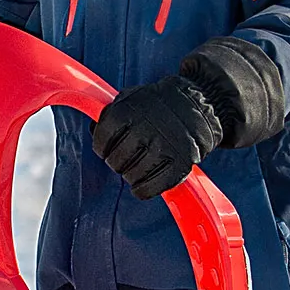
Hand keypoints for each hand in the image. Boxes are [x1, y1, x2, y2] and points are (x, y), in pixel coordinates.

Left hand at [91, 75, 223, 198]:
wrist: (197, 107)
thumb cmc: (157, 106)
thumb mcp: (130, 99)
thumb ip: (109, 114)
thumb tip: (93, 131)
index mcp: (127, 112)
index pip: (101, 142)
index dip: (103, 148)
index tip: (110, 148)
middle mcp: (143, 130)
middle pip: (115, 162)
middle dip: (118, 161)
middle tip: (128, 156)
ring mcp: (162, 148)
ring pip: (130, 177)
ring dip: (130, 175)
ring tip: (139, 166)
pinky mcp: (178, 164)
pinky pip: (148, 189)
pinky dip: (142, 190)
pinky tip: (143, 184)